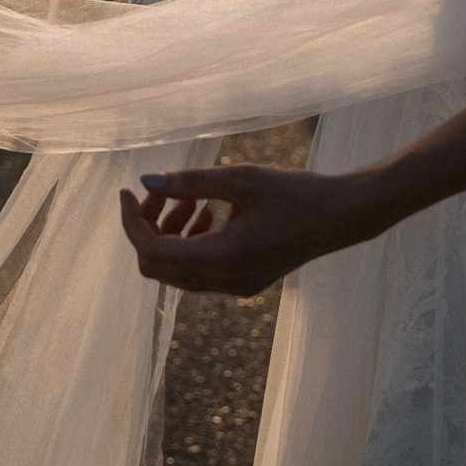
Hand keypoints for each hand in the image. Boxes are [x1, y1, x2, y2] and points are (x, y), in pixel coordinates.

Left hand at [116, 163, 384, 295]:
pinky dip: (190, 242)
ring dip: (170, 233)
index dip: (131, 222)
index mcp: (223, 259)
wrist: (339, 217)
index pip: (153, 252)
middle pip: (158, 266)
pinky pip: (198, 271)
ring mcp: (234, 287)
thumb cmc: (293, 192)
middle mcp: (225, 282)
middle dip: (148, 227)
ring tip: (189, 197)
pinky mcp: (242, 282)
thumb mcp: (239, 178)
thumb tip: (145, 181)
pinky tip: (207, 210)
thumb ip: (189, 182)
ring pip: (176, 270)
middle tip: (159, 191)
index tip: (126, 191)